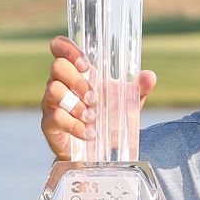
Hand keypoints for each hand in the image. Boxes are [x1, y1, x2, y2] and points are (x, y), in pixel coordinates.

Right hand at [41, 36, 157, 160]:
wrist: (99, 152)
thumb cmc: (109, 119)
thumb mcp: (127, 103)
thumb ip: (138, 88)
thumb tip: (149, 76)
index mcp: (75, 72)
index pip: (59, 47)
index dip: (68, 49)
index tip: (86, 64)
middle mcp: (59, 83)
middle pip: (57, 67)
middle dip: (78, 81)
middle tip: (95, 98)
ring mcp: (51, 103)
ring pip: (54, 90)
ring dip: (77, 104)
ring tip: (93, 117)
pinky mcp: (49, 124)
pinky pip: (56, 118)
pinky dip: (75, 126)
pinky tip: (90, 133)